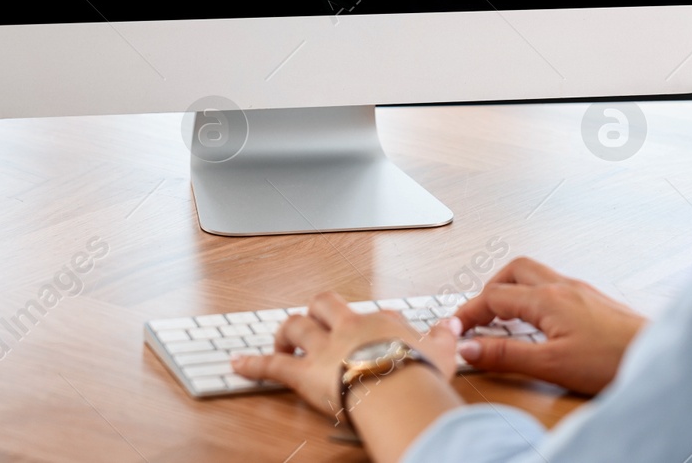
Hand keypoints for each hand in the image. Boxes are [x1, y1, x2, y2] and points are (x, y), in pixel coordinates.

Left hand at [232, 292, 461, 417]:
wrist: (397, 387)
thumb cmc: (419, 373)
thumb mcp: (443, 352)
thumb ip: (444, 337)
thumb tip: (453, 325)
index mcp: (382, 323)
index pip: (372, 313)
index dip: (367, 322)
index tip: (370, 332)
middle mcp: (350, 328)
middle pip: (325, 304)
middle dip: (317, 312)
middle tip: (314, 324)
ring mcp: (325, 348)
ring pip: (297, 327)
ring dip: (286, 333)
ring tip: (281, 341)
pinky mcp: (305, 373)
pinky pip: (274, 366)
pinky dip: (254, 364)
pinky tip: (238, 364)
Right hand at [455, 257, 646, 395]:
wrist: (656, 355)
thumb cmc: (612, 359)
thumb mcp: (550, 364)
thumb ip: (506, 354)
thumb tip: (468, 347)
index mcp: (547, 298)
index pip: (493, 296)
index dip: (468, 312)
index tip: (454, 329)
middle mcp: (562, 286)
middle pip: (513, 271)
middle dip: (488, 289)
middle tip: (476, 316)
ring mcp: (579, 291)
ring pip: (534, 275)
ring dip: (511, 290)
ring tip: (503, 318)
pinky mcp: (592, 301)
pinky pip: (552, 286)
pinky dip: (533, 297)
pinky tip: (539, 322)